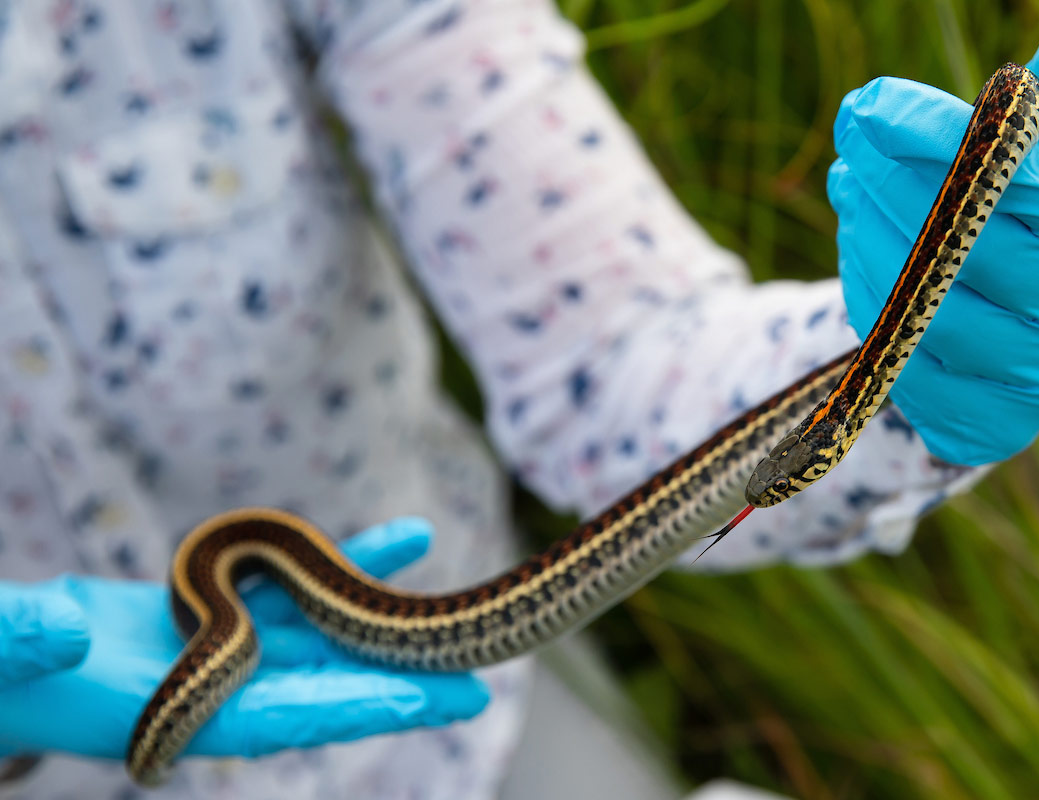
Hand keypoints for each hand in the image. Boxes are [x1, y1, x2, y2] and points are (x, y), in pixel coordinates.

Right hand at [0, 518, 487, 760]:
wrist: (13, 660)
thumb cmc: (6, 666)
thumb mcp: (8, 654)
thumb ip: (28, 644)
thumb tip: (59, 630)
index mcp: (183, 712)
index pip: (284, 715)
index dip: (355, 708)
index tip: (422, 705)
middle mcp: (223, 687)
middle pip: (328, 686)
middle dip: (400, 688)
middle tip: (474, 692)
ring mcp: (231, 650)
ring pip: (325, 629)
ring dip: (385, 612)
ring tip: (458, 611)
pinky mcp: (226, 615)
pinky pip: (298, 588)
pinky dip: (345, 566)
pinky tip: (405, 540)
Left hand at [830, 11, 1038, 464]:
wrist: (1025, 323)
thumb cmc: (1038, 213)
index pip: (1031, 177)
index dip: (941, 137)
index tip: (872, 103)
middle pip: (967, 241)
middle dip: (888, 178)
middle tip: (848, 136)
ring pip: (925, 303)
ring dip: (867, 235)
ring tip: (849, 186)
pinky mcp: (994, 424)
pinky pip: (903, 358)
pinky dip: (868, 299)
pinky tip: (858, 252)